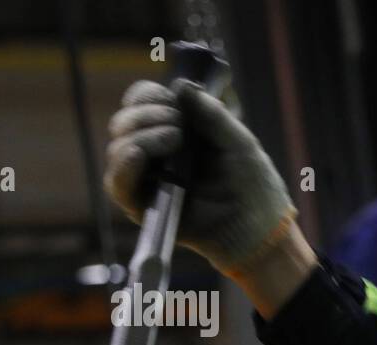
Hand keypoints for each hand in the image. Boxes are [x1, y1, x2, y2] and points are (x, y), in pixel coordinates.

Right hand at [104, 78, 295, 274]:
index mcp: (174, 130)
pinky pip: (117, 184)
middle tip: (178, 125)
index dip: (147, 96)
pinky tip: (139, 154)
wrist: (259, 226)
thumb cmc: (252, 183)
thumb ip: (212, 114)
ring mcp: (148, 180)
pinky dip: (124, 164)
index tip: (171, 100)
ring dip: (141, 135)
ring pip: (118, 148)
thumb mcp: (238, 141)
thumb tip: (182, 85)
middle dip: (146, 115)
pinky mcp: (144, 207)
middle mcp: (155, 153)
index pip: (140, 103)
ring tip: (175, 139)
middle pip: (124, 122)